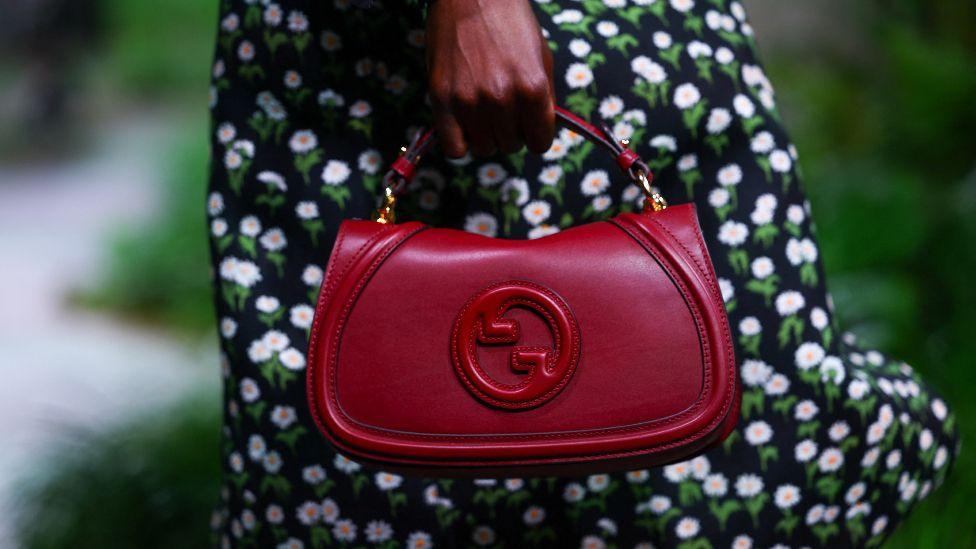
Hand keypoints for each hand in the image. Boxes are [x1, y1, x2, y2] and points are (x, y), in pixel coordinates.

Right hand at [426, 0, 555, 157]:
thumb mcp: (541, 56)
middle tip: (503, 108)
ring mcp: (469, 99)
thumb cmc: (509, 21)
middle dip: (511, 131)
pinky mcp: (441, 98)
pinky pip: (454, 148)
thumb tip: (540, 131)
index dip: (536, 134)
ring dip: (486, 135)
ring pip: (484, 148)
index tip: (528, 125)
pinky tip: (464, 123)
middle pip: (511, 146)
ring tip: (483, 110)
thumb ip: (544, 99)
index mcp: (532, 87)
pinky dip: (460, 141)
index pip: (540, 142)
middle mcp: (501, 97)